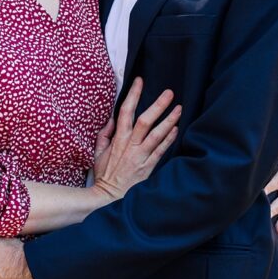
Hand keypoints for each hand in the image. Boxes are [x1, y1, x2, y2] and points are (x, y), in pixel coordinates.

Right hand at [91, 78, 179, 200]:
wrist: (109, 196)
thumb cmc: (104, 174)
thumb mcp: (98, 152)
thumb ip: (104, 134)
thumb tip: (111, 119)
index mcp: (118, 139)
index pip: (125, 112)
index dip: (133, 95)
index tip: (140, 81)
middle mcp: (130, 145)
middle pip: (145, 120)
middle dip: (158, 105)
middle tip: (169, 92)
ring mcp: (141, 156)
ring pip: (157, 134)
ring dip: (169, 120)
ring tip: (179, 108)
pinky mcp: (149, 167)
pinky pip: (161, 150)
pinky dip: (169, 139)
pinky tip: (176, 129)